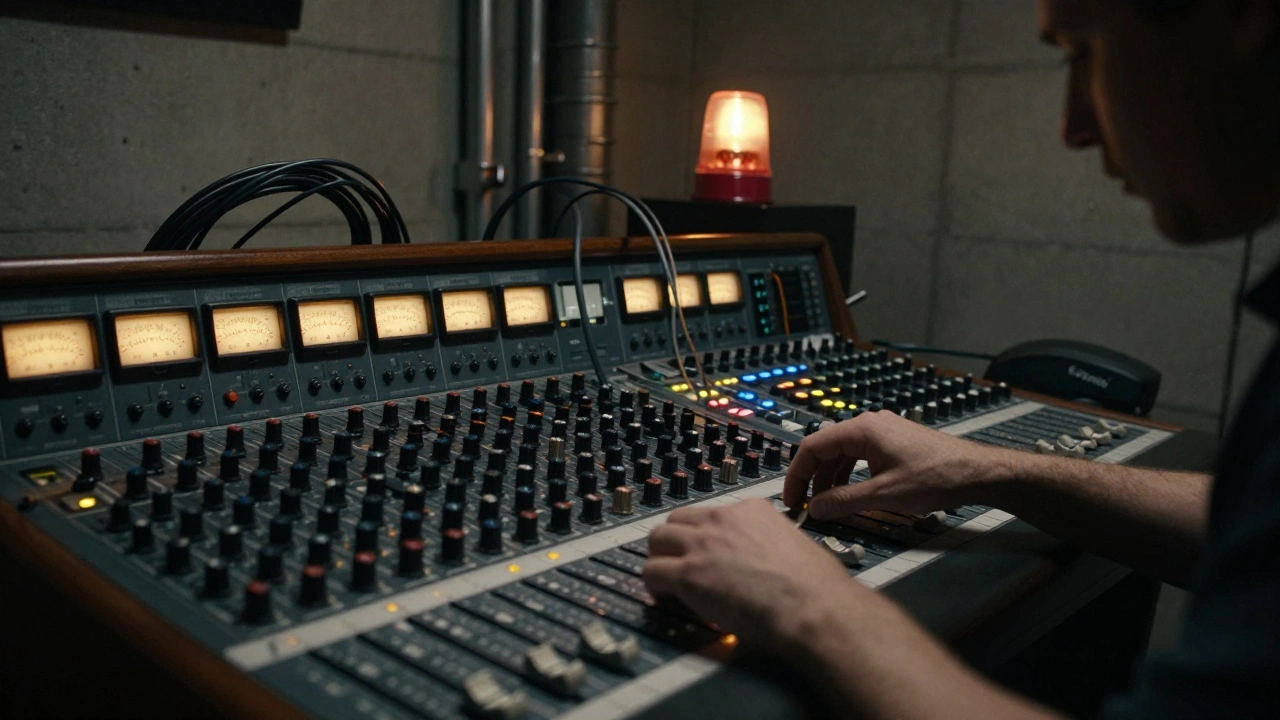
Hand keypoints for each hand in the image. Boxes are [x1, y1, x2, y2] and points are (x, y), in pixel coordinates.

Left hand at [642, 499, 860, 653]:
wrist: (814, 607)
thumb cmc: (816, 586)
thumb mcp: (794, 544)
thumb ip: (770, 543)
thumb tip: (765, 559)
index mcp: (750, 510)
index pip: (710, 513)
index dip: (703, 535)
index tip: (704, 551)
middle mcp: (722, 520)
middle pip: (677, 520)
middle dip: (675, 541)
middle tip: (678, 562)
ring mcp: (702, 544)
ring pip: (657, 539)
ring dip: (659, 558)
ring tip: (667, 580)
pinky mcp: (688, 574)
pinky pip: (651, 571)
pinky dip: (653, 585)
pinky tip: (664, 597)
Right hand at [783, 411, 1004, 520]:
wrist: (976, 473)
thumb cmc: (936, 477)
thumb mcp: (883, 495)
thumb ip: (843, 502)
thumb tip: (814, 509)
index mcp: (862, 429)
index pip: (812, 446)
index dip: (796, 475)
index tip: (791, 499)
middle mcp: (869, 424)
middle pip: (825, 449)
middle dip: (812, 479)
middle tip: (805, 506)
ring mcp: (882, 432)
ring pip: (842, 454)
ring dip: (830, 479)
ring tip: (827, 505)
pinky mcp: (893, 443)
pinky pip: (859, 456)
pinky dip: (848, 476)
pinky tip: (850, 495)